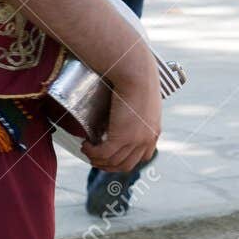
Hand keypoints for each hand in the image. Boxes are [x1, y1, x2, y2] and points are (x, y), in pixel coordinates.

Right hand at [81, 48, 161, 171]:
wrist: (136, 73)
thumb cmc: (138, 78)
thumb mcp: (143, 99)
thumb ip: (136, 111)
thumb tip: (120, 111)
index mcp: (153, 131)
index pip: (142, 157)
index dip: (125, 160)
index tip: (112, 155)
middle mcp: (146, 140)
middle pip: (126, 165)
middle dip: (108, 166)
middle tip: (95, 158)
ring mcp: (135, 140)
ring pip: (112, 161)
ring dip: (97, 159)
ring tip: (87, 150)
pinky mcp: (121, 137)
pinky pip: (103, 154)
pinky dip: (92, 152)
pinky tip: (85, 145)